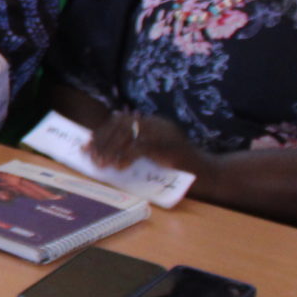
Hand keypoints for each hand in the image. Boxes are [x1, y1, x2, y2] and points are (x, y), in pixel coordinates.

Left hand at [87, 111, 209, 174]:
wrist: (209, 175)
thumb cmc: (180, 169)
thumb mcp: (152, 155)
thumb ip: (133, 148)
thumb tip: (104, 153)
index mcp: (153, 123)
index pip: (120, 121)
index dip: (102, 133)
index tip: (87, 146)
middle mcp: (157, 124)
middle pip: (121, 124)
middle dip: (102, 140)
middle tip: (92, 157)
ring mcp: (164, 133)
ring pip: (128, 134)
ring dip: (110, 149)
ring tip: (102, 164)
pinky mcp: (168, 146)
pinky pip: (140, 147)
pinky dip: (125, 157)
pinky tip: (118, 167)